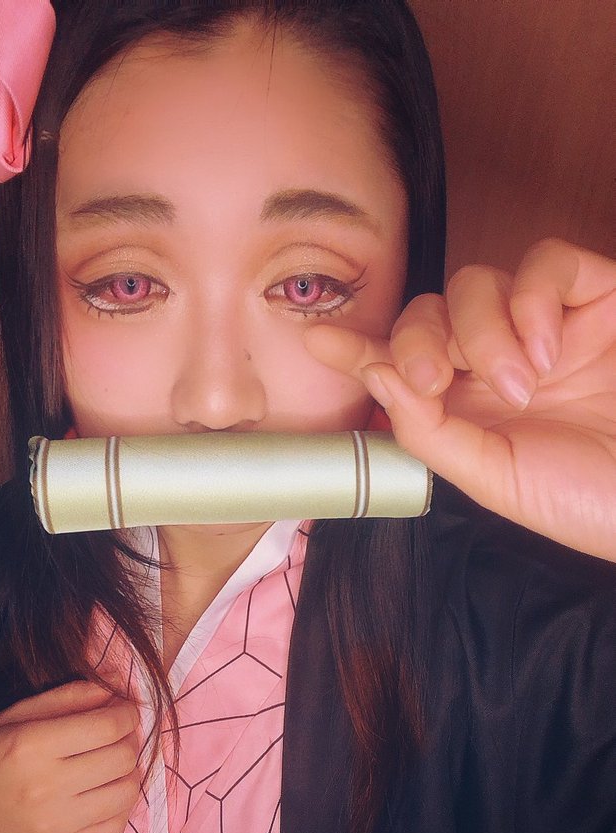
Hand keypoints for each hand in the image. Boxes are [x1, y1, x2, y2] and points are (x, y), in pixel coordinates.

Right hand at [0, 681, 140, 832]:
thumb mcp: (14, 716)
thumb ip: (67, 698)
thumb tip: (115, 690)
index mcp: (31, 745)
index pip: (107, 726)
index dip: (126, 713)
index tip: (124, 711)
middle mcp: (45, 787)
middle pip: (122, 758)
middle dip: (129, 740)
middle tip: (119, 736)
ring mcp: (55, 826)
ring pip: (126, 793)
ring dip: (129, 773)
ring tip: (112, 765)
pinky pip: (116, 827)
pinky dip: (120, 806)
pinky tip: (105, 793)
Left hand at [304, 240, 615, 561]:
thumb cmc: (585, 500)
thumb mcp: (494, 481)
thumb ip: (430, 432)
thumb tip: (377, 374)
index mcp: (467, 408)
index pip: (400, 364)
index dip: (357, 347)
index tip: (315, 339)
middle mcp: (498, 361)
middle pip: (431, 311)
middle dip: (419, 341)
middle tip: (437, 382)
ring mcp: (547, 326)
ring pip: (479, 283)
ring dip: (483, 331)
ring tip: (521, 385)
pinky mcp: (597, 299)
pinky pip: (548, 263)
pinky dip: (535, 298)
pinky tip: (548, 350)